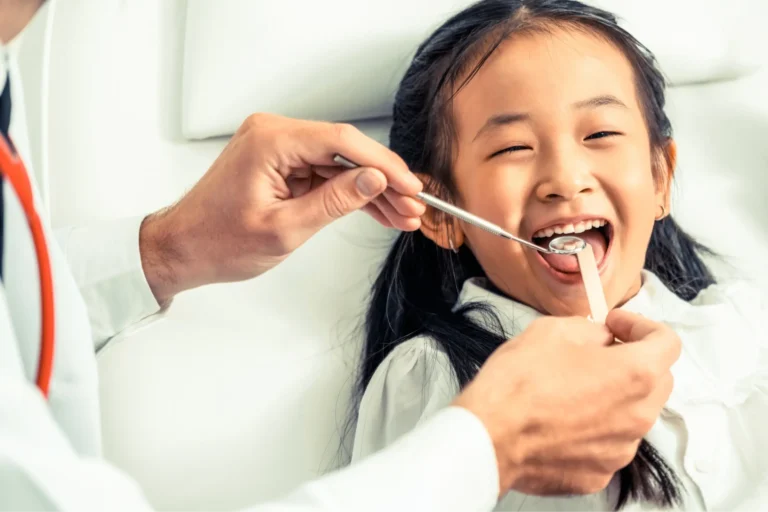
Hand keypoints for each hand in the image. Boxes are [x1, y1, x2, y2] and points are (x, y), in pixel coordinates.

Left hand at [139, 114, 424, 303]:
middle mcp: (273, 134)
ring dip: (370, 190)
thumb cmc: (217, 242)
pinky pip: (324, 174)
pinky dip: (348, 193)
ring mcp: (276, 147)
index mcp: (271, 141)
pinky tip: (377, 210)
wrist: (183, 250)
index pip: (342, 142)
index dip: (383, 165)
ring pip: (339, 164)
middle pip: (345, 150)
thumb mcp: (285, 229)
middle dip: (382, 181)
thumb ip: (334, 202)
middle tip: (412, 206)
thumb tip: (374, 180)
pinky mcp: (280, 163)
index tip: (409, 186)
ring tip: (402, 215)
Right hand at [452, 311, 680, 496]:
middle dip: (634, 362)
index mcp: (635, 374)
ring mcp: (621, 450)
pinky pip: (609, 444)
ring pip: (634, 415)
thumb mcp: (552, 330)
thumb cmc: (519, 381)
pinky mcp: (599, 474)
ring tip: (574, 390)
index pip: (667, 343)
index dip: (641, 326)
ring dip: (616, 397)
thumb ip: (591, 331)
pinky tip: (562, 421)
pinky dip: (596, 429)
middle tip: (597, 354)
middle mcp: (639, 416)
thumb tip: (602, 339)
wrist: (489, 436)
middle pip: (658, 381)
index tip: (614, 326)